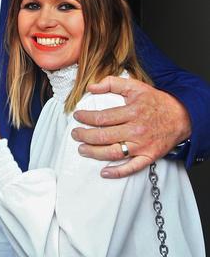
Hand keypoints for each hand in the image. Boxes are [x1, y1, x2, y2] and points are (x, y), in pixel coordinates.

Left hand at [72, 76, 190, 178]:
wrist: (182, 116)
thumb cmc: (156, 102)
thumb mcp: (135, 86)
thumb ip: (112, 83)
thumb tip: (91, 87)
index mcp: (132, 112)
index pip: (101, 117)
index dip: (85, 118)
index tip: (77, 116)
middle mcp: (136, 130)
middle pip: (103, 136)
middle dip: (84, 136)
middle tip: (75, 134)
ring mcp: (142, 145)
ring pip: (113, 153)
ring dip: (94, 153)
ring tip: (82, 149)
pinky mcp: (149, 156)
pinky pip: (132, 168)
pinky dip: (117, 172)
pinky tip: (104, 173)